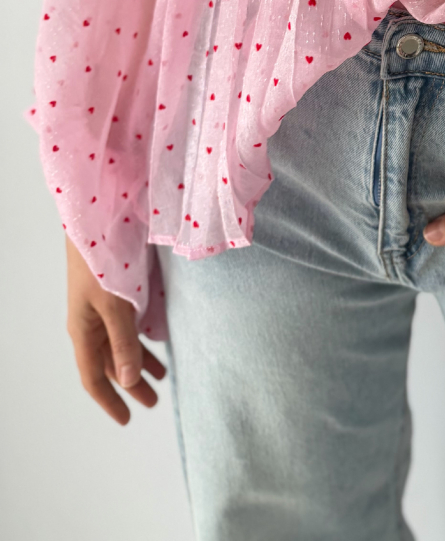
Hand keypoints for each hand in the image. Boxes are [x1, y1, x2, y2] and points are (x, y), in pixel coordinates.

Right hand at [65, 236, 166, 424]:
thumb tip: (130, 380)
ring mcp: (103, 307)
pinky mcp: (116, 291)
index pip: (94, 377)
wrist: (97, 220)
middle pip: (110, 363)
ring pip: (122, 344)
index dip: (109, 400)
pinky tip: (158, 342)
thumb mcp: (114, 306)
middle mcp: (91, 322)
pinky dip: (142, 338)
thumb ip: (123, 342)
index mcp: (84, 330)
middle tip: (153, 403)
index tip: (127, 420)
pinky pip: (129, 324)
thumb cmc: (101, 262)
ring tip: (164, 376)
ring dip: (140, 361)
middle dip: (130, 384)